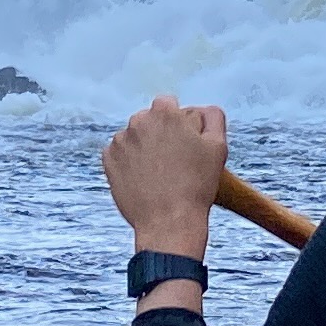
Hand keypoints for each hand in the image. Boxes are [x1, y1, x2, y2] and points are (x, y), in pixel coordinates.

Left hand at [102, 96, 225, 260]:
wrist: (169, 221)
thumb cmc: (197, 185)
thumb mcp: (218, 147)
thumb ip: (212, 118)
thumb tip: (202, 109)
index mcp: (164, 113)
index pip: (167, 104)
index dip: (177, 122)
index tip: (182, 141)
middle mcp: (138, 121)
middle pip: (148, 119)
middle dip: (158, 133)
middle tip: (172, 159)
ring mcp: (120, 141)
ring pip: (133, 137)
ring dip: (143, 147)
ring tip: (158, 173)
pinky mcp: (108, 161)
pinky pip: (119, 154)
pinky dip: (129, 163)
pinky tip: (143, 179)